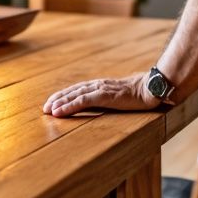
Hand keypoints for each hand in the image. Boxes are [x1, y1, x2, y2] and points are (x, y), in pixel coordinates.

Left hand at [42, 73, 160, 117]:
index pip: (77, 89)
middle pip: (72, 91)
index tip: (53, 103)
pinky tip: (60, 112)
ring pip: (74, 95)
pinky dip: (69, 106)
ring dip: (59, 103)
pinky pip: (82, 101)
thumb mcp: (121, 97)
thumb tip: (106, 105)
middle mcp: (97, 85)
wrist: (152, 88)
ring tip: (48, 110)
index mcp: (101, 85)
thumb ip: (111, 98)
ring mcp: (100, 89)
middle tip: (44, 108)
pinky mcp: (104, 96)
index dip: (64, 95)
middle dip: (57, 99)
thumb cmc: (140, 94)